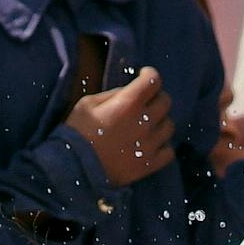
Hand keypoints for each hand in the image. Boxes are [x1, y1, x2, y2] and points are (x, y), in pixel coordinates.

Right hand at [67, 67, 178, 186]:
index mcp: (129, 103)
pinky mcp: (150, 164)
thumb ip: (112, 94)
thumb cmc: (77, 133)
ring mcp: (150, 144)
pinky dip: (163, 146)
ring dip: (160, 121)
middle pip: (166, 101)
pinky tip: (152, 144)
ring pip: (169, 125)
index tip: (144, 76)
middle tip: (145, 101)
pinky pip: (169, 151)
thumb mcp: (87, 103)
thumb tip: (129, 92)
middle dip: (156, 97)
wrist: (74, 169)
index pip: (153, 80)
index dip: (150, 75)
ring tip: (147, 125)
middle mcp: (144, 121)